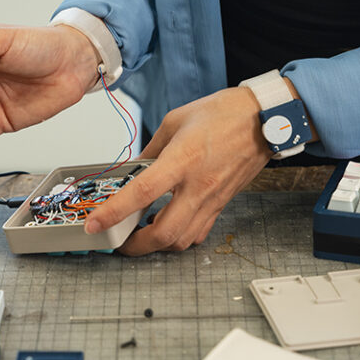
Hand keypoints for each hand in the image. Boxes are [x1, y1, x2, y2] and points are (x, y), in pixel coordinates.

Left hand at [84, 87, 273, 254]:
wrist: (265, 119)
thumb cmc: (224, 114)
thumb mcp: (175, 121)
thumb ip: (151, 148)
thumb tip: (135, 167)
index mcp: (182, 160)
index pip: (142, 193)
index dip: (114, 212)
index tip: (95, 224)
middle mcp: (197, 185)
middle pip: (164, 232)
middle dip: (136, 246)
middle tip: (118, 240)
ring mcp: (212, 199)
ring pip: (182, 240)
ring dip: (157, 244)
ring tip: (141, 234)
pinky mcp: (222, 204)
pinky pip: (199, 233)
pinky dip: (180, 237)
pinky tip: (169, 225)